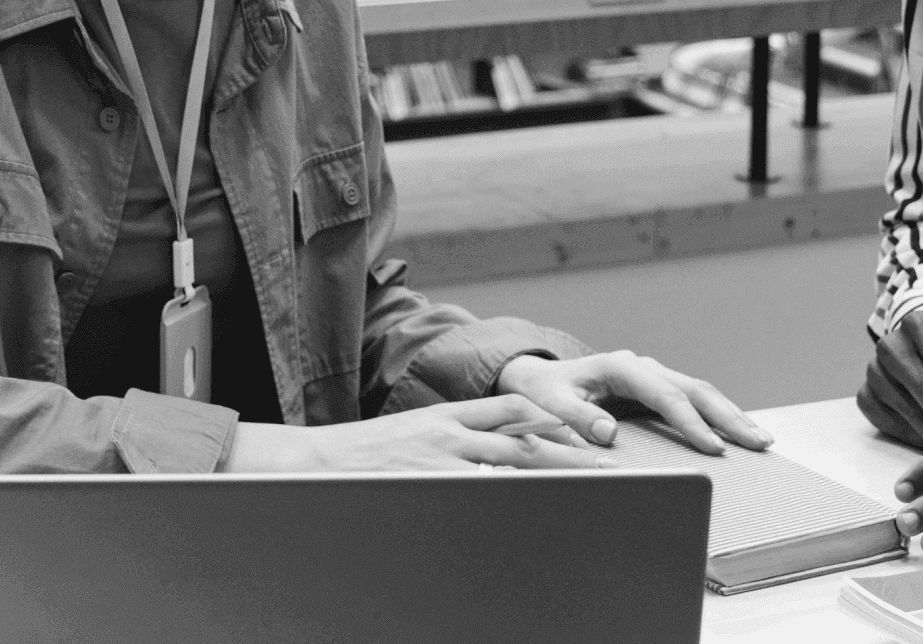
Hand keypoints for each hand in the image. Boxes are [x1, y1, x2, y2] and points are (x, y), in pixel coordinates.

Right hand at [221, 394, 616, 472]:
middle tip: (607, 461)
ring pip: (509, 464)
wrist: (315, 461)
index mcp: (450, 416)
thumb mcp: (415, 436)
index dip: (554, 414)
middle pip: (524, 436)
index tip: (588, 425)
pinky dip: (506, 502)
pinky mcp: (428, 486)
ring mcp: (440, 461)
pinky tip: (532, 514)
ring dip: (550, 474)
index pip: (515, 407)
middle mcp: (452, 432)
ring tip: (587, 487)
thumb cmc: (365, 456)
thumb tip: (490, 456)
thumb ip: (455, 441)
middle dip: (568, 449)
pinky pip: (476, 495)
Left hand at [496, 351, 772, 455]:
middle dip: (727, 415)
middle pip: (694, 388)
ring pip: (701, 391)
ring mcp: (653, 375)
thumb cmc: (545, 393)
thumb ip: (576, 417)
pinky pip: (693, 399)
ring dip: (730, 414)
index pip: (664, 394)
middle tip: (757, 441)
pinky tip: (738, 431)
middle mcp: (643, 367)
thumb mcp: (551, 404)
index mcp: (620, 367)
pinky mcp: (657, 388)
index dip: (690, 421)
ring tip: (760, 439)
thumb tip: (608, 432)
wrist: (540, 379)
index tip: (712, 446)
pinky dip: (718, 414)